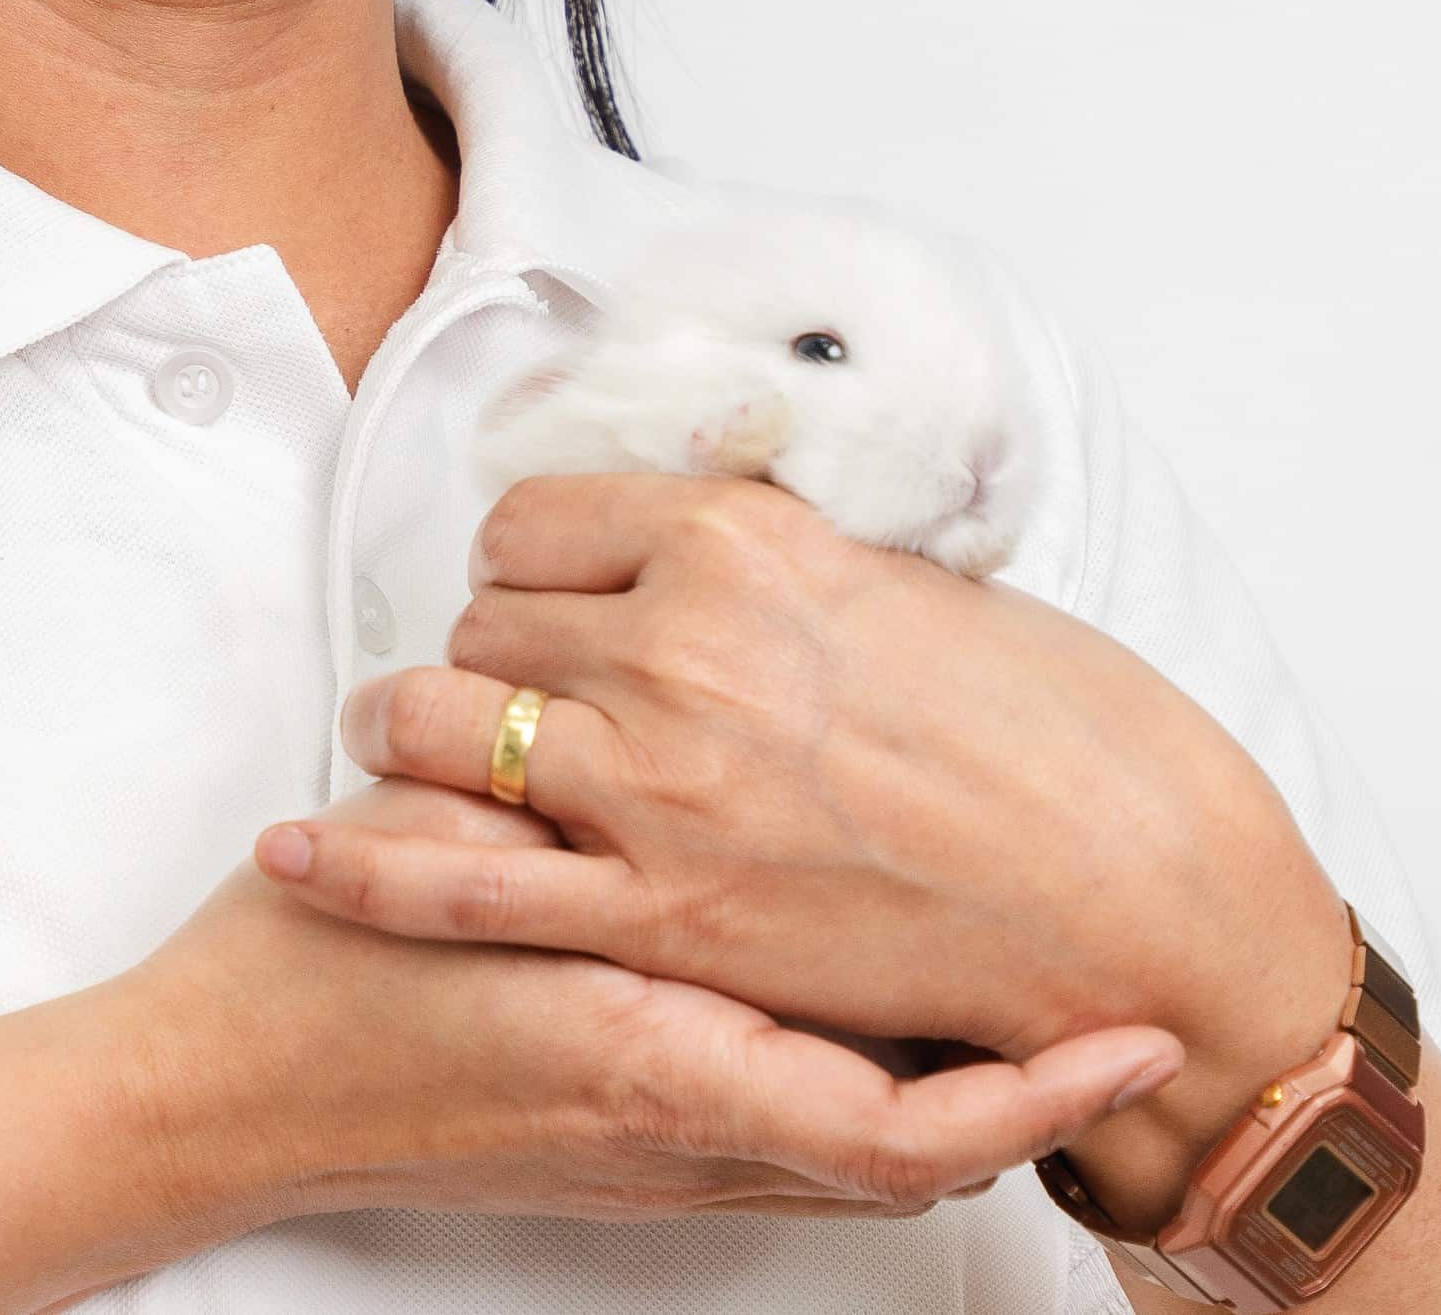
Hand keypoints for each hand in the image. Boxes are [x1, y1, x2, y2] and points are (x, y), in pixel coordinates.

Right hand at [119, 772, 1183, 1227]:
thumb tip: (683, 720)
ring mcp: (659, 1151)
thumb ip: (580, 819)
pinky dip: (871, 1087)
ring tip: (1056, 1006)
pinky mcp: (631, 1142)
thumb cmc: (326, 976)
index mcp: (658, 1067)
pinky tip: (895, 1002)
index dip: (1027, 1102)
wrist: (228, 1092)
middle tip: (1132, 1015)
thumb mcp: (450, 867)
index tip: (1127, 1044)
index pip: (897, 1135)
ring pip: (862, 1151)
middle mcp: (680, 1130)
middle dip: (1023, 1102)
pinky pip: (794, 1141)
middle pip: (908, 1159)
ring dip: (955, 1084)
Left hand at [248, 473, 1354, 1229]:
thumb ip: (787, 569)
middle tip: (517, 692)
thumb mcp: (915, 588)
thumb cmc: (1069, 744)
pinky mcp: (655, 918)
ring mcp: (657, 788)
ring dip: (423, 735)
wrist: (1137, 897)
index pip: (542, 522)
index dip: (533, 562)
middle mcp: (677, 648)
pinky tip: (303, 852)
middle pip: (486, 623)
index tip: (546, 590)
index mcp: (741, 545)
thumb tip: (722, 558)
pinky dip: (364, 863)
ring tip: (421, 751)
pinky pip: (454, 881)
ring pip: (447, 727)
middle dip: (492, 655)